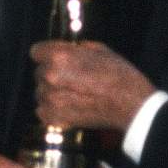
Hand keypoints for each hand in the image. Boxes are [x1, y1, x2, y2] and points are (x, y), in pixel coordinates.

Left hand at [30, 41, 153, 132]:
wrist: (131, 105)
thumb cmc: (119, 76)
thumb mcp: (100, 50)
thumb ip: (76, 49)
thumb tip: (67, 49)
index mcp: (60, 57)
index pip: (36, 51)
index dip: (46, 53)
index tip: (53, 57)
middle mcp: (50, 77)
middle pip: (39, 72)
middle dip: (51, 73)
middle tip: (70, 78)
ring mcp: (50, 99)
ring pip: (40, 92)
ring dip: (52, 92)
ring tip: (73, 94)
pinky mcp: (53, 118)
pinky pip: (42, 111)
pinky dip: (52, 110)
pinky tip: (69, 107)